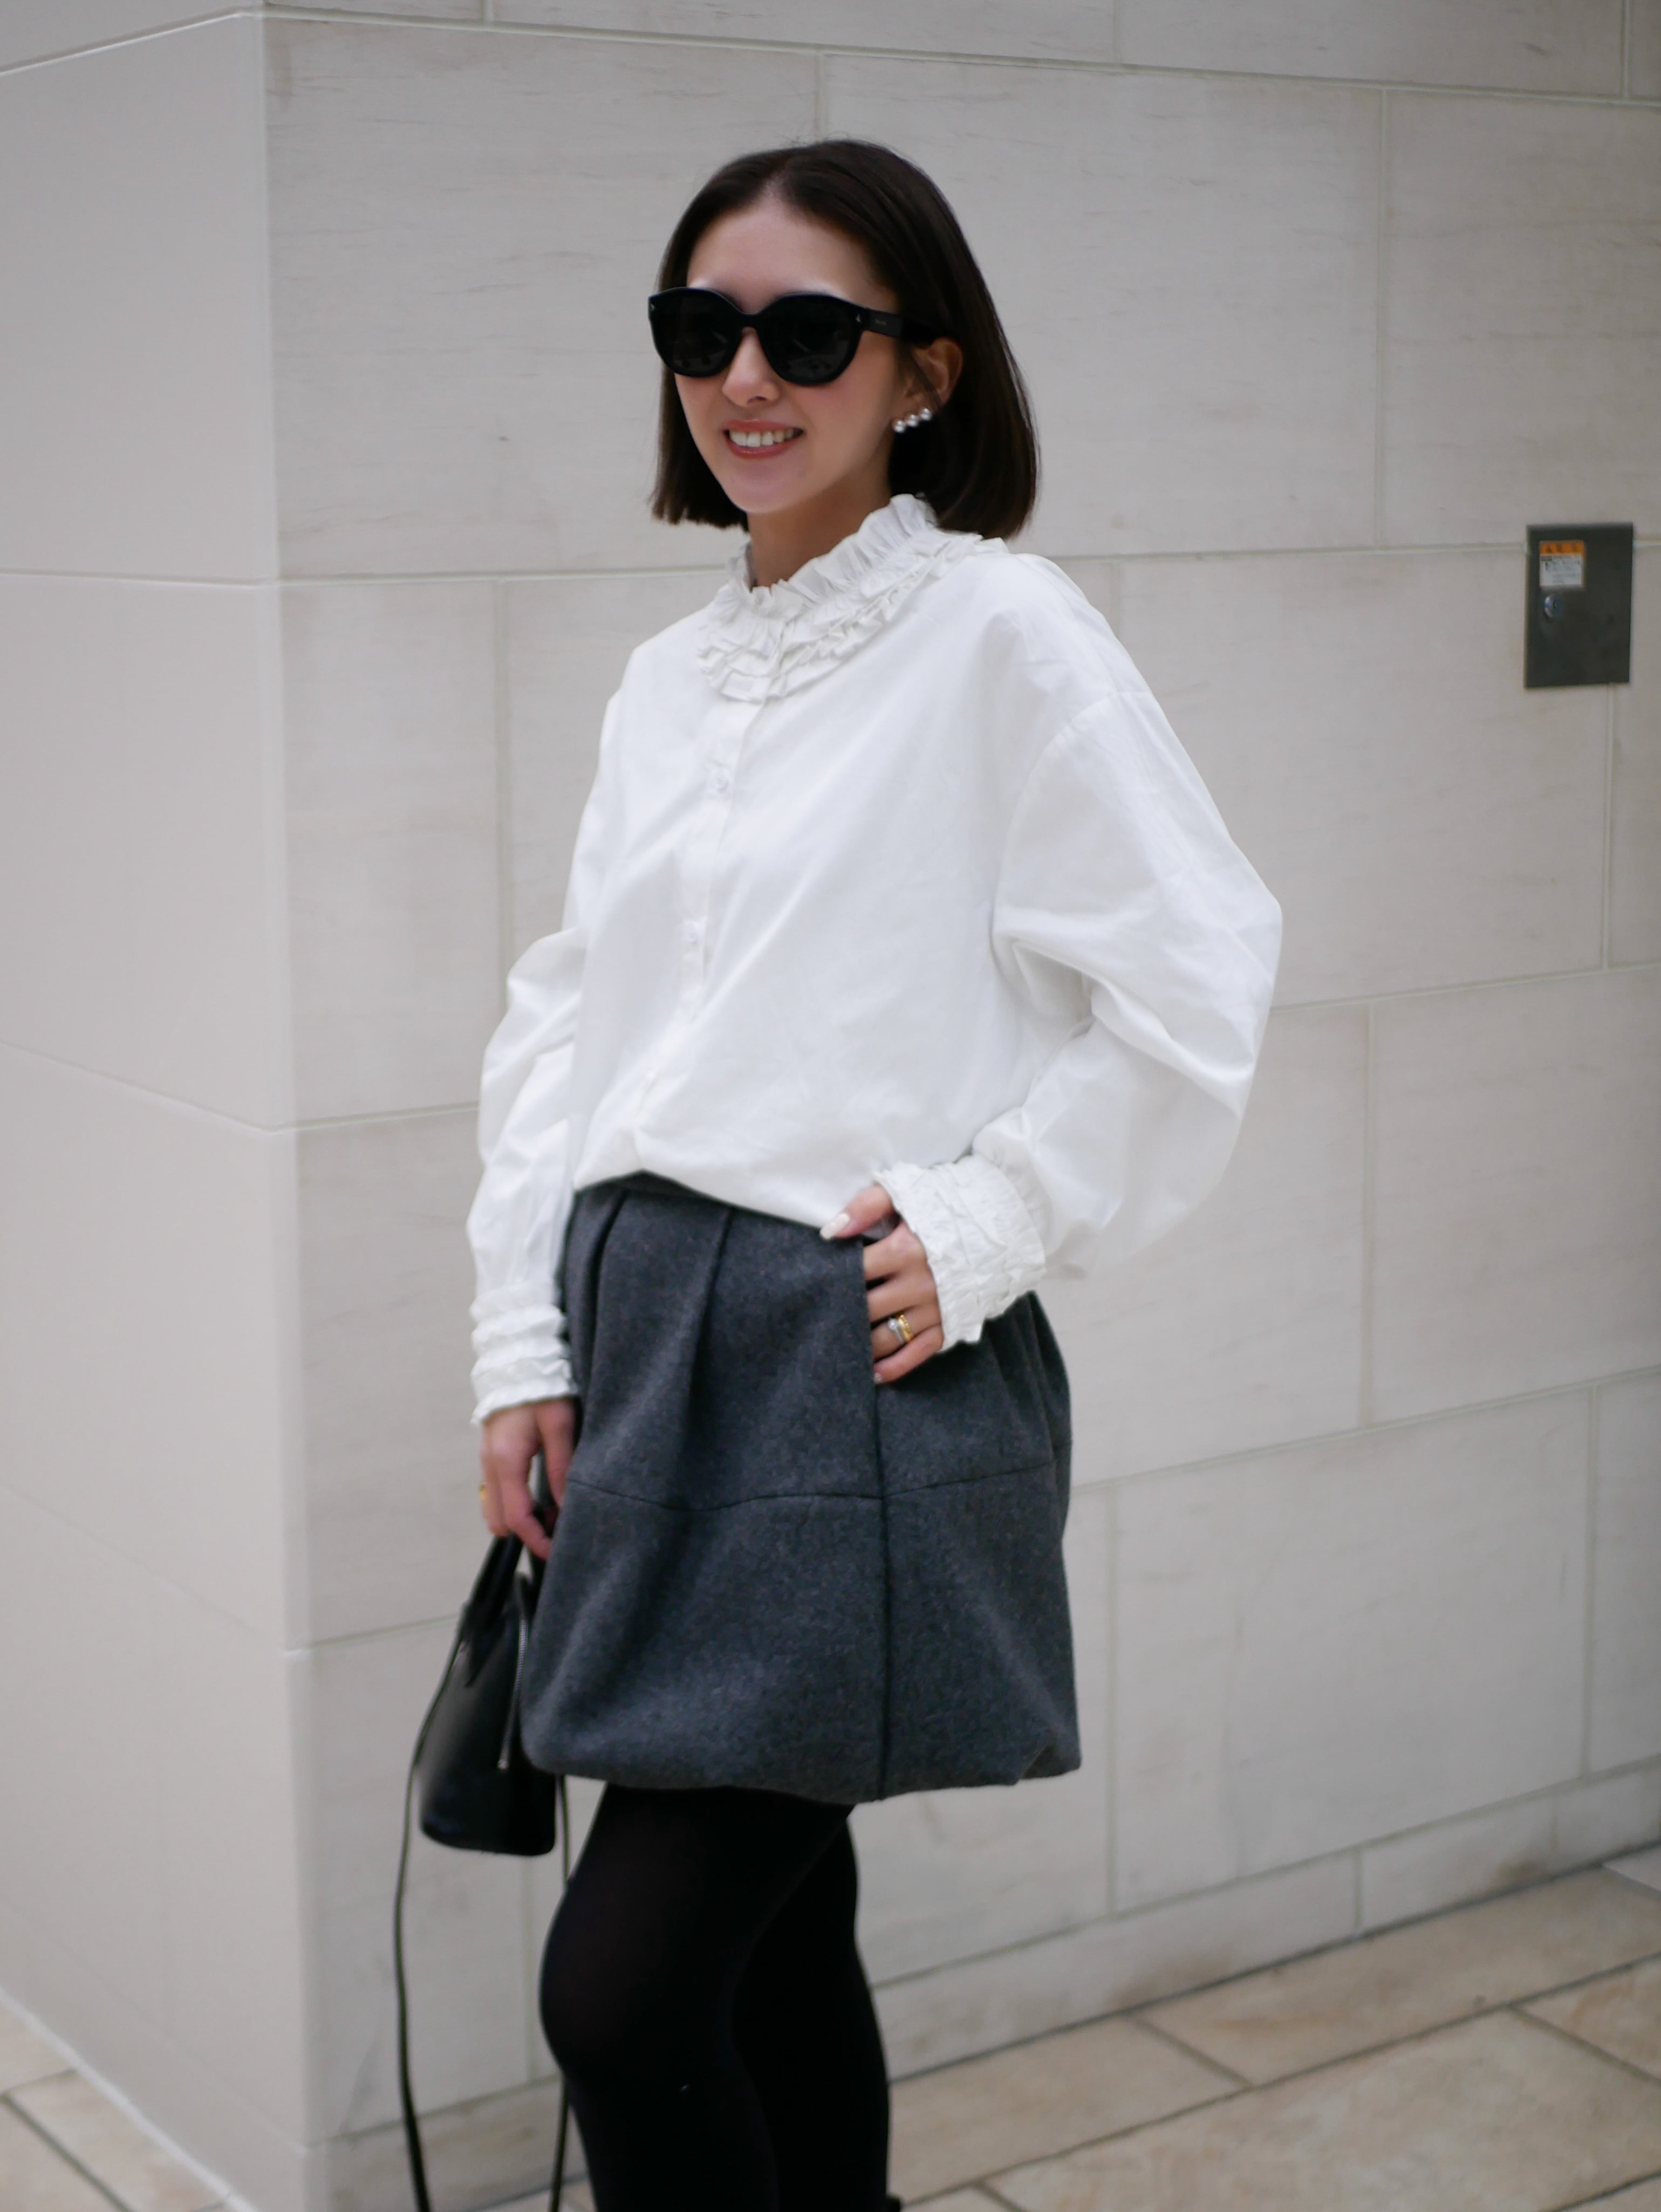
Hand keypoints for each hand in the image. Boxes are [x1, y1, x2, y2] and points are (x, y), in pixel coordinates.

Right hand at [478, 1396, 576, 1560]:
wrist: (518, 1355)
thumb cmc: (542, 1386)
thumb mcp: (560, 1425)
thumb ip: (561, 1467)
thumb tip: (565, 1507)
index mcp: (505, 1461)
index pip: (517, 1518)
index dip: (537, 1541)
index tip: (557, 1552)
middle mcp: (490, 1464)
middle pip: (500, 1520)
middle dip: (527, 1531)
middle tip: (559, 1528)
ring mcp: (487, 1458)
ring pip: (496, 1506)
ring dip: (521, 1516)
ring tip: (553, 1510)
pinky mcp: (492, 1452)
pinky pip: (498, 1490)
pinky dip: (516, 1500)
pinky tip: (541, 1492)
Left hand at [822, 1183, 944, 1381]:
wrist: (1004, 1221)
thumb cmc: (949, 1205)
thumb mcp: (908, 1193)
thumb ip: (867, 1206)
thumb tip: (831, 1231)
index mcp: (905, 1250)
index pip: (856, 1271)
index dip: (832, 1277)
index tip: (815, 1281)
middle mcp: (920, 1284)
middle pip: (866, 1308)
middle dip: (841, 1312)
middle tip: (817, 1316)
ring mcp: (935, 1309)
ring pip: (886, 1337)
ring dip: (860, 1345)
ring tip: (838, 1344)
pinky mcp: (950, 1325)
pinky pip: (917, 1353)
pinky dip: (893, 1367)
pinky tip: (872, 1373)